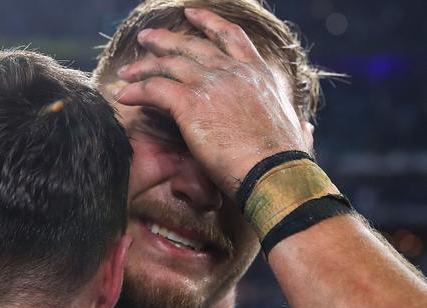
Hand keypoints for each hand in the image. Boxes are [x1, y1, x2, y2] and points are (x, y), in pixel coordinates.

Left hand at [114, 8, 310, 196]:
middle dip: (166, 40)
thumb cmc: (286, 162)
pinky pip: (154, 89)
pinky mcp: (191, 103)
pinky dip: (136, 91)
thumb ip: (297, 125)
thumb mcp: (297, 133)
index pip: (230, 38)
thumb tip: (305, 129)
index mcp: (259, 74)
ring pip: (169, 64)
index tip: (192, 15)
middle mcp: (235, 71)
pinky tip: (123, 96)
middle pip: (192, 46)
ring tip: (126, 69)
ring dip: (143, 66)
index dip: (208, 23)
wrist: (274, 172)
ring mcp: (212, 84)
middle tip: (147, 38)